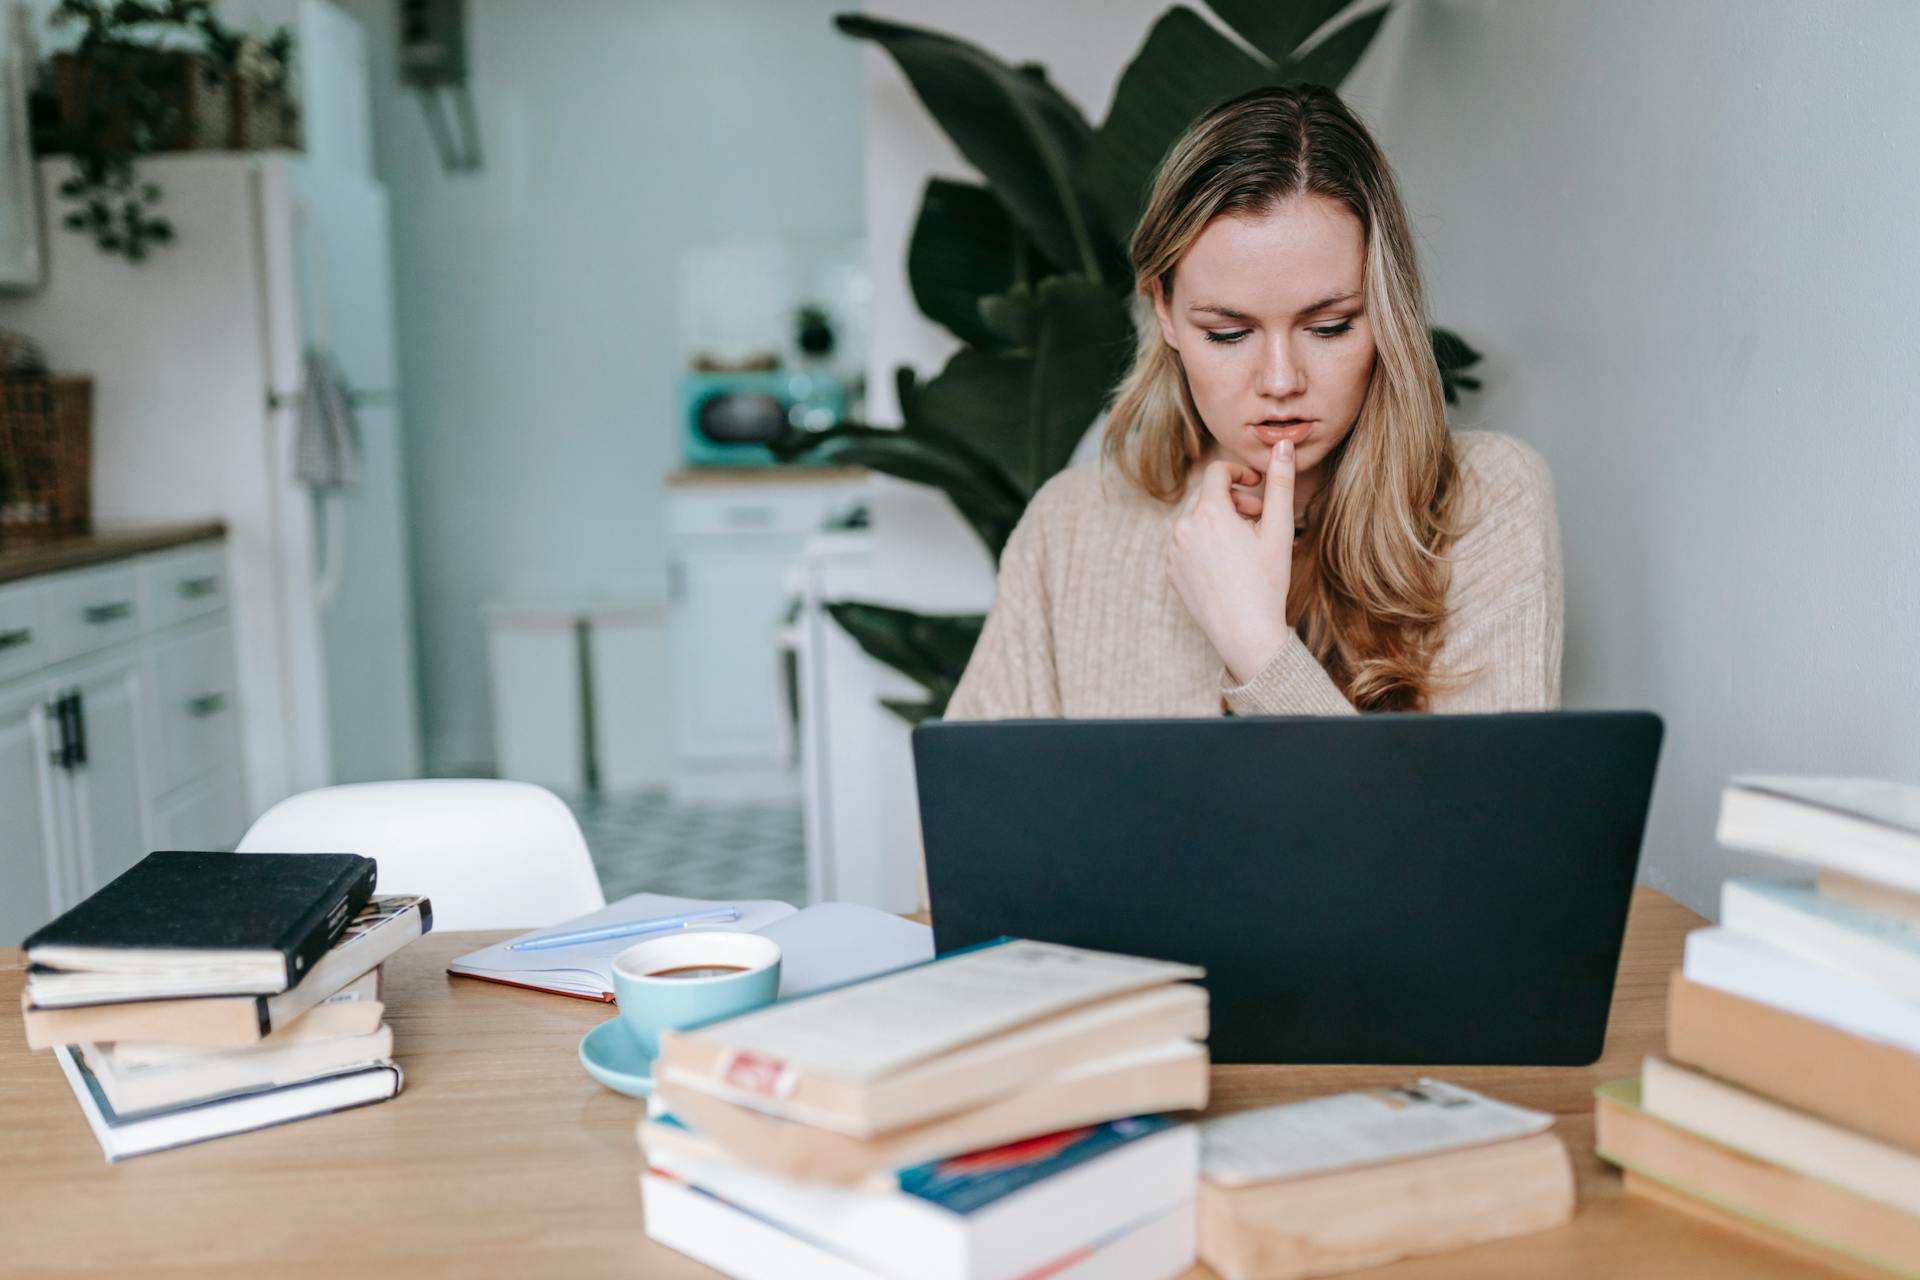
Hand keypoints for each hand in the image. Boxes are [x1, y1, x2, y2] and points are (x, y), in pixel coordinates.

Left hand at [1166, 440, 1297, 684]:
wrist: (1245, 632)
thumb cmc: (1266, 581)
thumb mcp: (1279, 529)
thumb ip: (1280, 482)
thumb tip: (1283, 444)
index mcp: (1209, 512)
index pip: (1217, 472)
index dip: (1239, 473)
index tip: (1257, 485)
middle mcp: (1183, 528)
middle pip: (1206, 497)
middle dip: (1233, 500)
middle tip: (1258, 517)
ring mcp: (1174, 551)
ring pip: (1196, 521)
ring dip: (1219, 522)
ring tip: (1244, 543)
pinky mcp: (1172, 571)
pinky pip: (1186, 545)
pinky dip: (1205, 544)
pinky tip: (1228, 564)